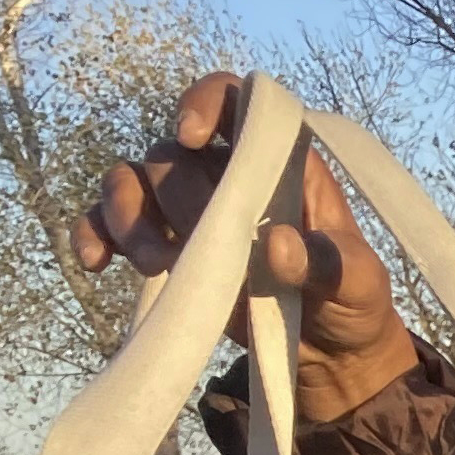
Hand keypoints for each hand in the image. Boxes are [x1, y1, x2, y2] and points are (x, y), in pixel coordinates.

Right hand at [75, 72, 416, 424]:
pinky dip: (96, 235)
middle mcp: (226, 172)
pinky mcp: (164, 246)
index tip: (190, 136)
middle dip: (174, 200)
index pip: (233, 101)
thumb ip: (328, 264)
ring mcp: (189, 208)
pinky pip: (110, 224)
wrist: (331, 353)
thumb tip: (279, 245)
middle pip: (172, 156)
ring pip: (131, 183)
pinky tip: (96, 263)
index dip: (203, 103)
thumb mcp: (358, 284)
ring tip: (155, 263)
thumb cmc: (351, 301)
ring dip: (127, 217)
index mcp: (280, 162)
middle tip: (198, 252)